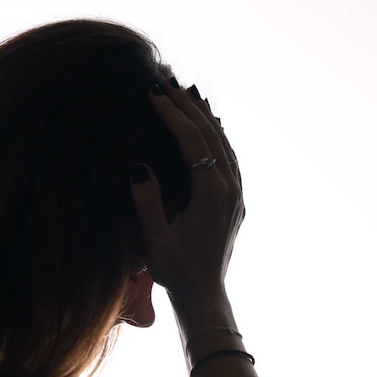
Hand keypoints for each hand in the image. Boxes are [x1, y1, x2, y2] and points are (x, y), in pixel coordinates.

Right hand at [129, 81, 243, 297]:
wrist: (203, 293)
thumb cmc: (175, 269)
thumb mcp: (153, 238)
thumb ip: (147, 202)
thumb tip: (139, 166)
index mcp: (211, 195)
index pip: (192, 142)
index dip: (172, 115)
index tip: (153, 94)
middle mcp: (230, 190)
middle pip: (211, 136)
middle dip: (188, 107)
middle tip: (167, 82)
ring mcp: (237, 194)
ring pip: (224, 144)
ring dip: (204, 117)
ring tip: (185, 94)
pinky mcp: (236, 200)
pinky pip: (229, 158)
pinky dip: (216, 136)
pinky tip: (207, 125)